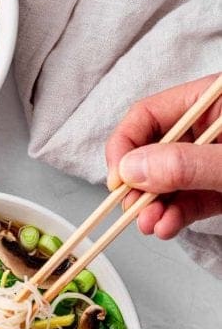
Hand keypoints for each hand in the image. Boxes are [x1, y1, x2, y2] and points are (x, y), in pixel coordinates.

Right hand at [105, 74, 221, 238]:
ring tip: (150, 225)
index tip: (116, 179)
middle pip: (154, 151)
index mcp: (212, 100)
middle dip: (139, 184)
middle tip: (131, 208)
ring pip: (170, 181)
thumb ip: (187, 164)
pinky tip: (166, 227)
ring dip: (154, 206)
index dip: (124, 146)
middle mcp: (209, 127)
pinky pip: (191, 200)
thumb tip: (132, 170)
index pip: (148, 115)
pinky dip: (176, 215)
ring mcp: (214, 159)